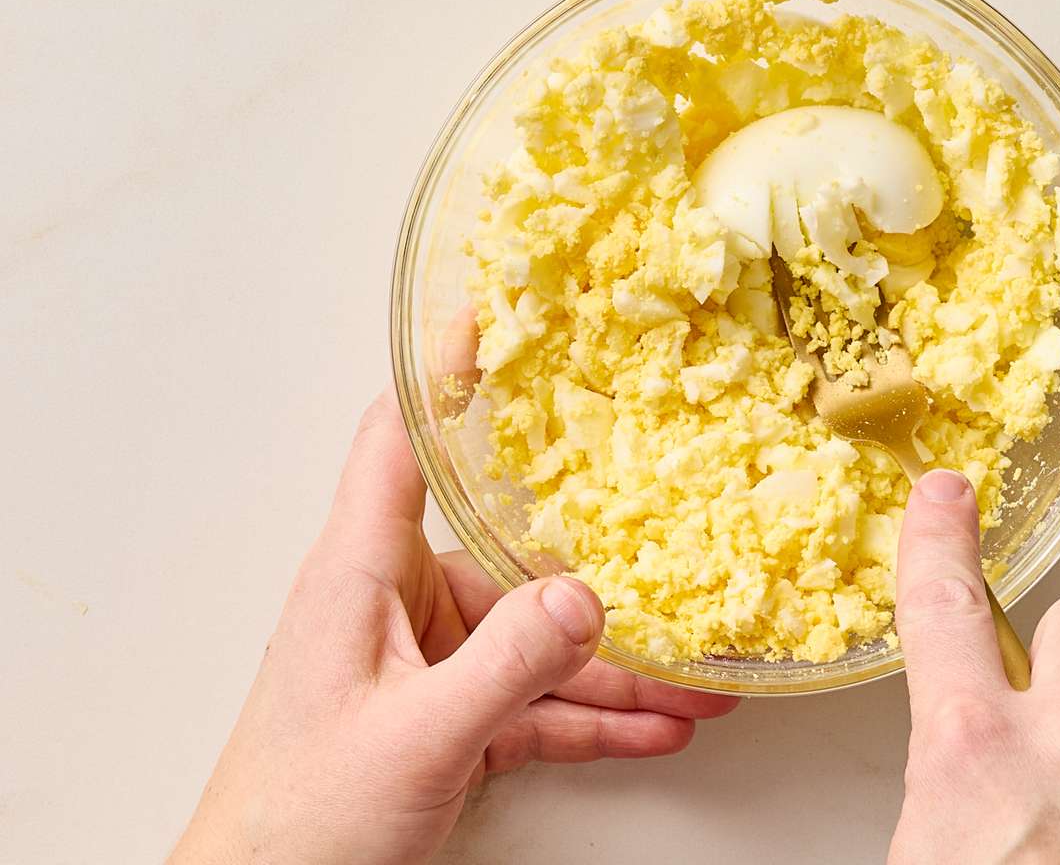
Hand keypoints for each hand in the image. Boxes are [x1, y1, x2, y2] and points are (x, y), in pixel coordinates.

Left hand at [170, 390, 736, 863]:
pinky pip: (534, 704)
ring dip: (619, 667)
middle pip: (511, 560)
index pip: (401, 440)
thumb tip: (589, 598)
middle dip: (604, 577)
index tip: (497, 308)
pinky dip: (593, 716)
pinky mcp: (446, 724)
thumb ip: (507, 666)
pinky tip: (654, 728)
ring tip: (699, 681)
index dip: (443, 369)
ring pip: (537, 643)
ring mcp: (425, 669)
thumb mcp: (415, 736)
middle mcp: (396, 605)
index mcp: (360, 574)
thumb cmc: (296, 824)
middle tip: (679, 549)